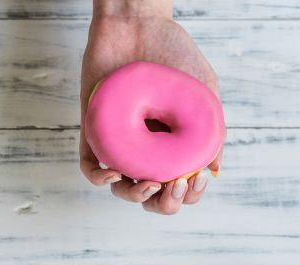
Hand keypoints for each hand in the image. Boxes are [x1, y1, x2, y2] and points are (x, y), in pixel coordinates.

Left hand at [80, 0, 223, 214]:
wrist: (138, 26)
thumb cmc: (173, 56)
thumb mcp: (202, 94)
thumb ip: (210, 132)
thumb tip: (212, 171)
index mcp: (172, 145)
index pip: (180, 186)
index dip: (188, 195)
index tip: (194, 179)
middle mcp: (145, 148)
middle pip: (150, 196)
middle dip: (164, 204)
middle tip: (172, 186)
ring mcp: (119, 141)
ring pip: (120, 186)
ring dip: (134, 196)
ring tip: (148, 184)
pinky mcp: (93, 130)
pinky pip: (88, 164)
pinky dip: (98, 178)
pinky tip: (113, 173)